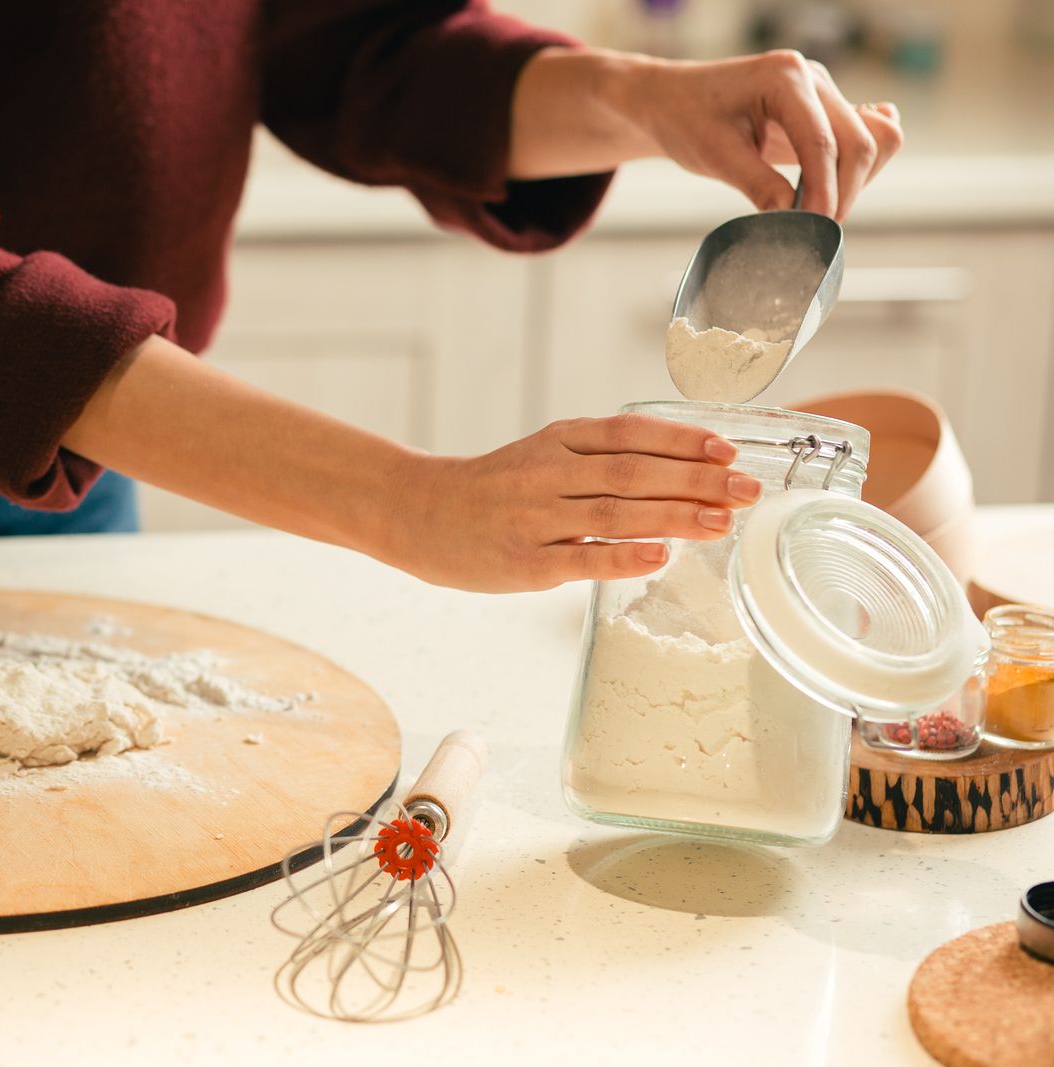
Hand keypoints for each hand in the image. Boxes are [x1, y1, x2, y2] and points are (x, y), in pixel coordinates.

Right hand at [383, 413, 761, 593]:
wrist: (418, 514)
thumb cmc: (493, 489)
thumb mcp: (543, 455)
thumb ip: (600, 460)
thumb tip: (684, 471)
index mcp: (558, 441)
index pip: (631, 434)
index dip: (684, 441)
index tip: (729, 452)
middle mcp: (548, 472)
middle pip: (634, 472)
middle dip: (697, 481)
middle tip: (747, 491)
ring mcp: (535, 518)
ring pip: (616, 513)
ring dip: (675, 517)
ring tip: (721, 523)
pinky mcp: (525, 561)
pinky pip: (582, 558)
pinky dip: (623, 556)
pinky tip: (659, 555)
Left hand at [620, 50, 903, 221]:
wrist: (670, 100)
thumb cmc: (685, 119)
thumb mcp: (715, 156)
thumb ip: (758, 185)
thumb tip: (794, 221)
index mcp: (784, 77)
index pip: (822, 142)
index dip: (824, 191)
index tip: (816, 229)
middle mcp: (812, 78)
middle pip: (859, 141)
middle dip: (844, 192)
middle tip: (815, 232)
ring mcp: (822, 91)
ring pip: (872, 139)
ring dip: (854, 181)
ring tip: (817, 213)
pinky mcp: (823, 109)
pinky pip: (861, 137)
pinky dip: (854, 168)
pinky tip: (829, 189)